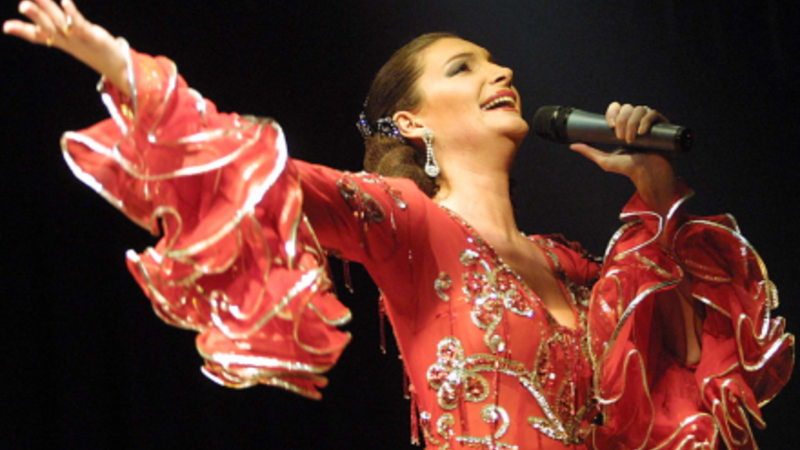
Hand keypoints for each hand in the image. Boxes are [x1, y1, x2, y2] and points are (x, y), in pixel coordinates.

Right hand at [4, 0, 130, 95]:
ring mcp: (79, 38)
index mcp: (61, 42)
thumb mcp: (75, 41)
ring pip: (59, 23)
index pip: (38, 36)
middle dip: (34, 17)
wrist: (118, 66)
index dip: (22, 31)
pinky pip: (79, 23)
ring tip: (31, 0)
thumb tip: (47, 25)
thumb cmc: (96, 49)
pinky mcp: (92, 36)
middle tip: (22, 6)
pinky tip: (65, 1)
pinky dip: (71, 12)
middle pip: (47, 27)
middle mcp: (67, 41)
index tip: (6, 27)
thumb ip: (61, 32)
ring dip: (46, 10)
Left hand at [570, 102, 676, 215]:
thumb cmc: (629, 168)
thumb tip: (573, 145)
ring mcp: (649, 123)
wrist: (648, 175)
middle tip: (621, 138)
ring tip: (632, 140)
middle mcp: (637, 122)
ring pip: (639, 109)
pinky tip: (642, 133)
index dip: (612, 113)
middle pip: (627, 107)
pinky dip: (646, 120)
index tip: (610, 126)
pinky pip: (653, 113)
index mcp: (624, 126)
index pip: (617, 109)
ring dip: (632, 123)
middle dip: (622, 121)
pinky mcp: (662, 126)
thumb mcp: (606, 160)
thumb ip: (590, 152)